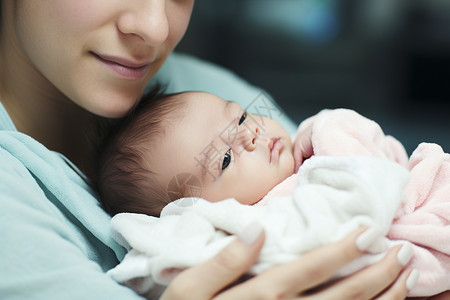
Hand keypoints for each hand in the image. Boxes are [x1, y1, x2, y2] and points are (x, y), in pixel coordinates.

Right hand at [161, 226, 415, 299]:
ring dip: (380, 299)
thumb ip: (223, 261)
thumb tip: (257, 229)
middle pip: (341, 296)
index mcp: (261, 297)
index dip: (342, 250)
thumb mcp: (188, 289)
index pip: (311, 268)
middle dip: (376, 274)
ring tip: (405, 279)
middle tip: (402, 253)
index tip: (367, 231)